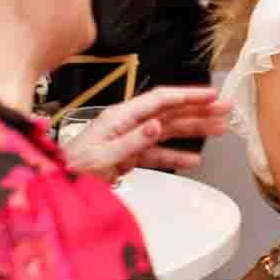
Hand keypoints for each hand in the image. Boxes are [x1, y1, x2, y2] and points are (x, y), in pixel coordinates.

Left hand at [62, 85, 223, 177]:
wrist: (55, 184)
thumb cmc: (71, 169)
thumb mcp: (102, 157)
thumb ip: (131, 142)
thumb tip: (157, 126)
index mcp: (120, 117)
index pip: (160, 100)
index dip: (187, 96)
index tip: (210, 95)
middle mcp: (127, 123)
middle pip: (170, 112)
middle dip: (198, 109)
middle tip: (224, 108)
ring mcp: (129, 138)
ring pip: (168, 130)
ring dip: (193, 129)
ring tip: (218, 128)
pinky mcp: (128, 155)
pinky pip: (157, 153)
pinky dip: (175, 156)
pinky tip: (192, 159)